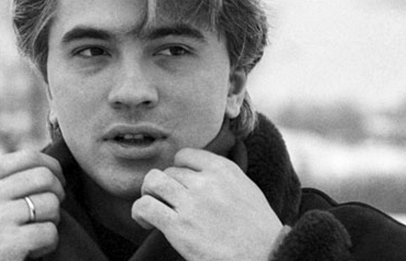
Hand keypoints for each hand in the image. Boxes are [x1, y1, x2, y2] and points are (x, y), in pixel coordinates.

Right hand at [0, 150, 65, 260]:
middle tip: (51, 209)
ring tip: (39, 231)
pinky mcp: (8, 243)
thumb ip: (3, 179)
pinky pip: (49, 232)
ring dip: (53, 219)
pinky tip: (34, 249)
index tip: (57, 182)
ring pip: (51, 204)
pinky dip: (48, 242)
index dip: (53, 167)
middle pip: (45, 177)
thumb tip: (49, 168)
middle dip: (57, 193)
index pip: (29, 157)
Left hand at [131, 148, 284, 260]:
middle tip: (167, 203)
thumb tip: (200, 171)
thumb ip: (223, 176)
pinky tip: (146, 221)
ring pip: (152, 182)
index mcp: (223, 169)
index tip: (180, 184)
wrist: (266, 256)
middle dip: (165, 187)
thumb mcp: (246, 189)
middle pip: (169, 172)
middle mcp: (205, 182)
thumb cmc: (259, 230)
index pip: (185, 155)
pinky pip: (145, 206)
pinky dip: (140, 212)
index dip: (178, 169)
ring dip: (148, 194)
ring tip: (153, 207)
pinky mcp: (178, 227)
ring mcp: (191, 203)